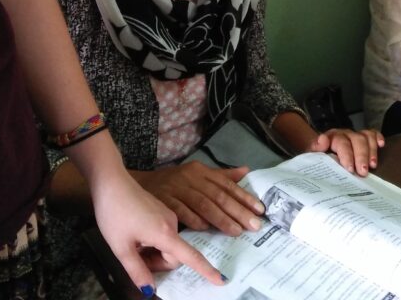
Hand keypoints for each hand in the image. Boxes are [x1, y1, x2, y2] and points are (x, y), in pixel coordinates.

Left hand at [91, 166, 223, 294]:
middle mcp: (171, 224)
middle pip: (173, 255)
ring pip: (167, 245)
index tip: (221, 280)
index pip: (190, 256)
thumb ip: (137, 271)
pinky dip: (152, 240)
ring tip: (131, 242)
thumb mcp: (121, 247)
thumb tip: (149, 291)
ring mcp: (168, 215)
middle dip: (156, 262)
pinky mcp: (162, 210)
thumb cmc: (114, 214)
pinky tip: (135, 233)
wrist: (111, 181)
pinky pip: (163, 233)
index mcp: (165, 233)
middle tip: (133, 256)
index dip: (206, 270)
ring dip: (153, 251)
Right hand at [134, 161, 264, 235]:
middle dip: (237, 211)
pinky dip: (194, 220)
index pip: (226, 184)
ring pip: (203, 204)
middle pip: (218, 195)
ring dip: (220, 219)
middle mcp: (190, 178)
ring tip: (236, 231)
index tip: (259, 210)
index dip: (244, 197)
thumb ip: (221, 176)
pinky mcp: (163, 200)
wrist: (141, 184)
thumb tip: (245, 171)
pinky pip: (182, 211)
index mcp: (201, 171)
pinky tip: (206, 229)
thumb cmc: (174, 182)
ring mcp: (177, 188)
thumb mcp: (197, 175)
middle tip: (254, 225)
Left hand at [309, 128, 384, 175]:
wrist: (320, 151)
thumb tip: (322, 141)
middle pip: (356, 140)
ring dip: (371, 151)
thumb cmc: (319, 157)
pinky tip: (381, 145)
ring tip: (373, 166)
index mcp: (332, 137)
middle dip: (361, 156)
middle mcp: (345, 134)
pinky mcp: (363, 137)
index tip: (350, 169)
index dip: (347, 155)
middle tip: (363, 172)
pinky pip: (372, 133)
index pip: (341, 143)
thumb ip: (315, 148)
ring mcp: (355, 135)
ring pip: (366, 137)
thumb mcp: (313, 155)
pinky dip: (377, 138)